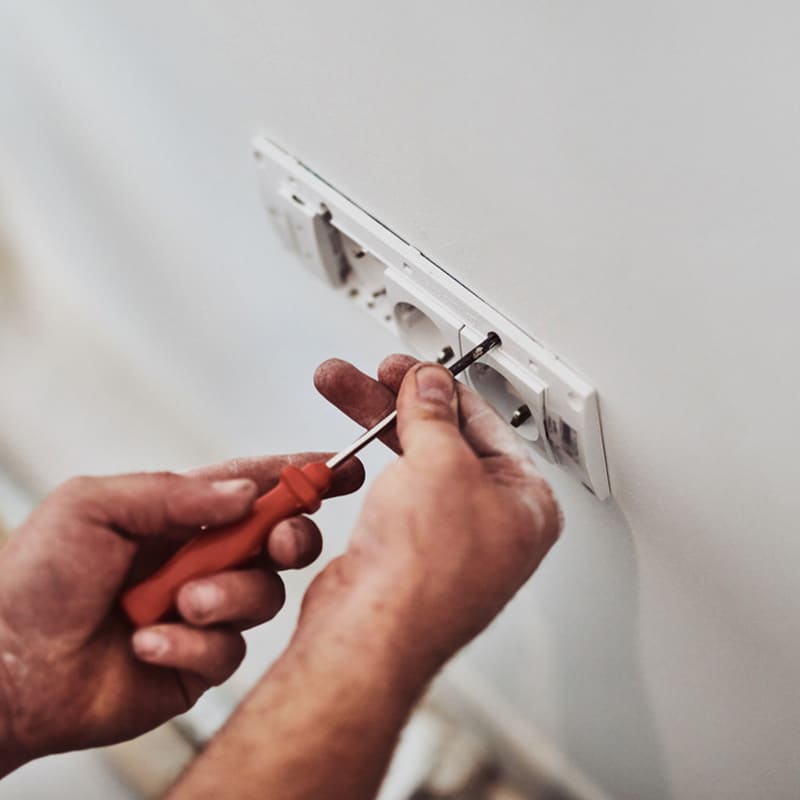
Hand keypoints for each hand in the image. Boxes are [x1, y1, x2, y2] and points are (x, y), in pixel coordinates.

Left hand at [0, 453, 362, 773]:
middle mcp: (202, 559)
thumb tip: (246, 493)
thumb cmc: (35, 579)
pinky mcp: (201, 660)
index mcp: (181, 514)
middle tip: (279, 541)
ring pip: (264, 595)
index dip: (299, 475)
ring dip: (228, 594)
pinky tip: (149, 642)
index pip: (255, 486)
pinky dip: (193, 643)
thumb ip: (174, 493)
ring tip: (178, 602)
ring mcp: (206, 610)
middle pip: (280, 539)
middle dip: (291, 536)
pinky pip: (230, 649)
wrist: (4, 670)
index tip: (338, 468)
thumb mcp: (95, 506)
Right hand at [309, 355, 561, 674]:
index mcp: (526, 503)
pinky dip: (374, 464)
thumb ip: (434, 414)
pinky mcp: (408, 550)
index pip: (488, 424)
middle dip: (401, 401)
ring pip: (415, 461)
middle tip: (372, 374)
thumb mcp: (440, 462)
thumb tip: (430, 384)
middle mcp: (492, 523)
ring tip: (342, 388)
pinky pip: (395, 491)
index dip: (446, 388)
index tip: (413, 367)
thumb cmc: (424, 572)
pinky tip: (353, 447)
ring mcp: (448, 539)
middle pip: (446, 440)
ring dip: (377, 423)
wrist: (371, 633)